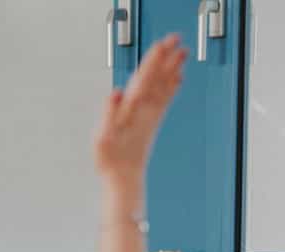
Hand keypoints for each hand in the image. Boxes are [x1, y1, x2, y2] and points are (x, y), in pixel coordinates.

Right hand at [94, 34, 185, 191]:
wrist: (125, 180)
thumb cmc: (112, 161)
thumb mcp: (103, 138)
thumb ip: (109, 113)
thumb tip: (116, 92)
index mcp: (133, 112)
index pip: (144, 80)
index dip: (153, 62)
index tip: (162, 45)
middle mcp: (146, 112)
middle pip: (157, 79)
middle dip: (165, 59)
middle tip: (176, 39)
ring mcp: (150, 117)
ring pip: (164, 87)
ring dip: (172, 69)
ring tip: (182, 53)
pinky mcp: (152, 124)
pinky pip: (165, 100)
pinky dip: (172, 87)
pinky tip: (178, 79)